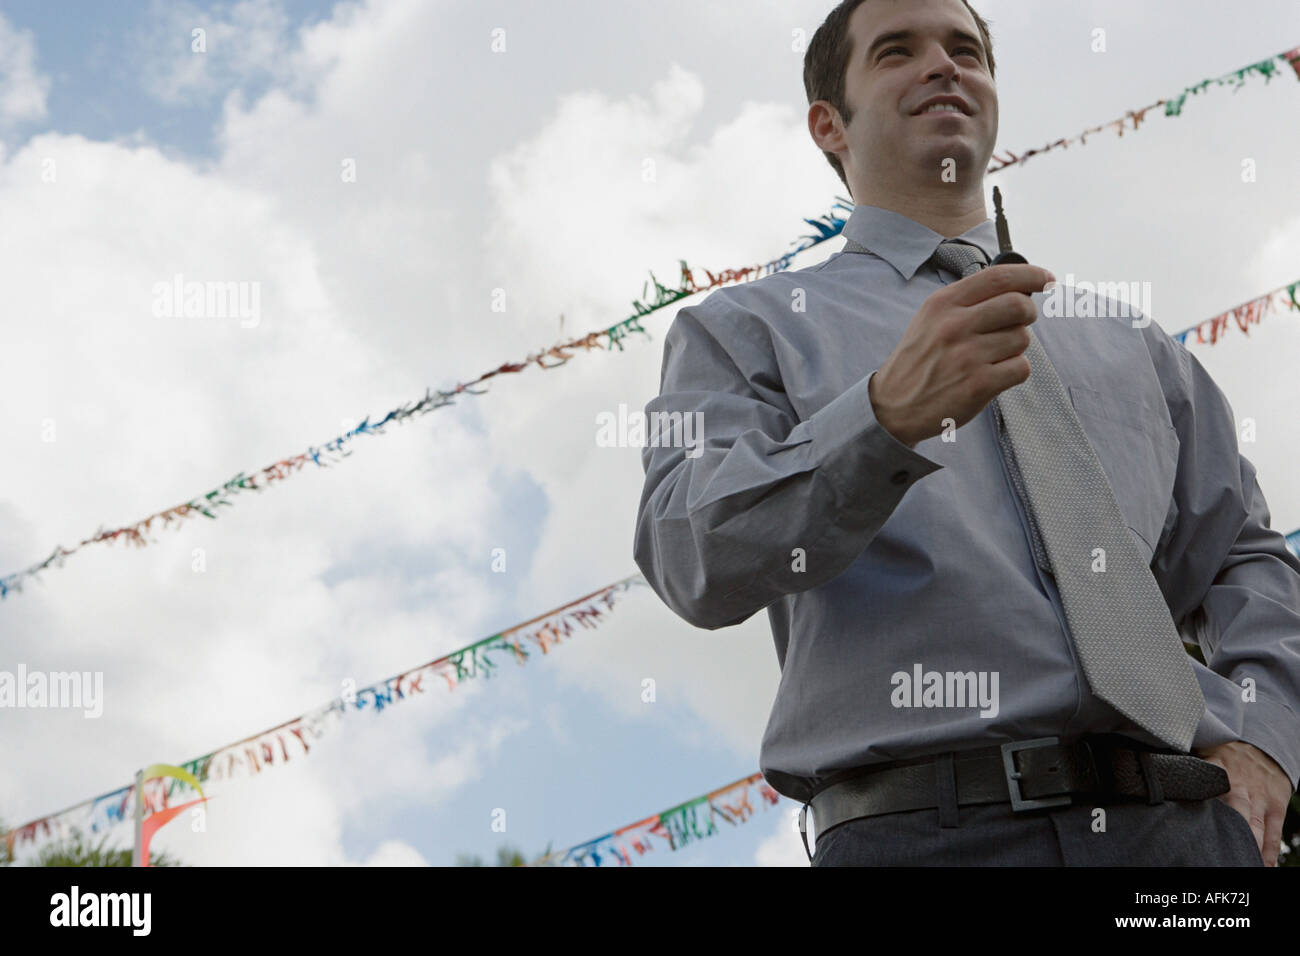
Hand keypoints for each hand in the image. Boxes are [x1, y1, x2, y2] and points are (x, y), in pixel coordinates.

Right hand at [869, 264, 1055, 446]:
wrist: (893, 405)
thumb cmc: (921, 360)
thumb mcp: (932, 319)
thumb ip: (969, 301)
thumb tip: (1020, 287)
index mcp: (943, 303)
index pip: (999, 278)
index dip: (1031, 274)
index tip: (1047, 279)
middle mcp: (954, 325)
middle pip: (1019, 306)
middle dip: (1028, 314)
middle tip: (1019, 323)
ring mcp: (966, 355)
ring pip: (1022, 339)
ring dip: (1015, 348)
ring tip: (990, 358)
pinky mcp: (978, 384)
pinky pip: (1021, 368)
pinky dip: (1013, 372)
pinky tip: (992, 375)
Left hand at [1195, 740, 1291, 865]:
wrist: (1264, 749)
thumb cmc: (1226, 757)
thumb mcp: (1204, 755)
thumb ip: (1186, 768)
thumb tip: (1158, 775)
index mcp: (1217, 773)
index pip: (1206, 790)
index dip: (1199, 807)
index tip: (1189, 827)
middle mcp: (1239, 787)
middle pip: (1234, 812)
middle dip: (1227, 832)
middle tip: (1217, 852)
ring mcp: (1260, 799)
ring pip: (1254, 825)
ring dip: (1248, 844)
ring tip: (1241, 861)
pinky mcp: (1276, 808)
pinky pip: (1274, 833)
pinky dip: (1269, 851)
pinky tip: (1262, 865)